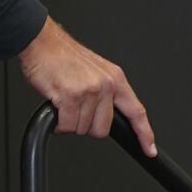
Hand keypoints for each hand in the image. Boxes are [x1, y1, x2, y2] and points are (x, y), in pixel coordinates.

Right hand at [16, 17, 157, 156]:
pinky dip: (59, 124)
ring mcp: (89, 91)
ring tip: (64, 102)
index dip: (144, 133)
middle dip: (87, 126)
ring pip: (82, 129)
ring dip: (70, 122)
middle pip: (102, 129)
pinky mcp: (71, 96)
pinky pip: (67, 126)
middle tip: (76, 111)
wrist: (41, 42)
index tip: (149, 148)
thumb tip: (105, 114)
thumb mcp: (95, 70)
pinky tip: (57, 108)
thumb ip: (105, 92)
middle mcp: (106, 84)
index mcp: (115, 78)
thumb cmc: (62, 56)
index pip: (136, 111)